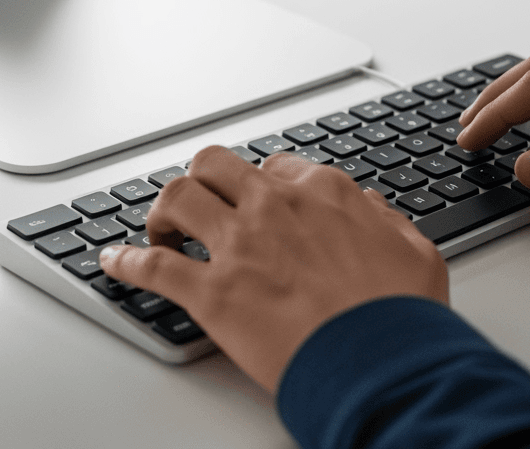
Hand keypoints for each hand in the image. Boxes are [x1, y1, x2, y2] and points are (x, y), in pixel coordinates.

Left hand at [99, 147, 448, 392]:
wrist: (384, 363)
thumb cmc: (401, 316)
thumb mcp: (415, 251)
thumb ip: (385, 220)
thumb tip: (368, 206)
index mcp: (323, 193)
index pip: (274, 168)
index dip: (257, 186)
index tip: (250, 202)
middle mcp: (274, 207)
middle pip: (214, 166)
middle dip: (201, 182)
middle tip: (199, 209)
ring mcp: (239, 246)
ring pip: (177, 198)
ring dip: (162, 214)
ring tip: (162, 234)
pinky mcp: (213, 292)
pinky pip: (153, 268)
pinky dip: (126, 263)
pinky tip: (114, 264)